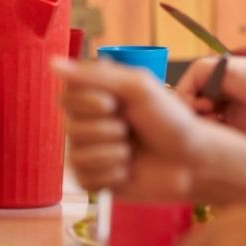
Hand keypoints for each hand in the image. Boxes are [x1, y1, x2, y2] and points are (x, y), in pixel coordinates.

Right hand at [55, 58, 204, 200]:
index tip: (114, 104)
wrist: (194, 161)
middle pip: (70, 129)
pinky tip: (128, 171)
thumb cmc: (171, 120)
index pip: (65, 98)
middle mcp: (90, 125)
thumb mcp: (137, 87)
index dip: (88, 103)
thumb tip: (52, 63)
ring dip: (111, 154)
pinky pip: (85, 180)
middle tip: (130, 130)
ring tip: (132, 152)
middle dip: (106, 131)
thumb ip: (94, 75)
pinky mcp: (98, 181)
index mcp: (96, 99)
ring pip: (76, 156)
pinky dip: (111, 175)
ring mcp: (92, 154)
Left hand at [175, 55, 245, 134]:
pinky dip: (189, 103)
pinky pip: (182, 90)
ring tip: (213, 118)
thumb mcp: (229, 124)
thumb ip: (209, 126)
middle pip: (183, 107)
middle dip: (193, 121)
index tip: (212, 131)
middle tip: (212, 125)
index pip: (192, 113)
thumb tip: (188, 132)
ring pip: (180, 101)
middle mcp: (205, 82)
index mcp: (214, 94)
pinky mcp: (200, 67)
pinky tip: (208, 107)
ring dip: (191, 114)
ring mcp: (201, 74)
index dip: (197, 125)